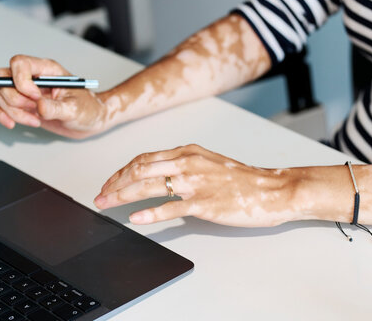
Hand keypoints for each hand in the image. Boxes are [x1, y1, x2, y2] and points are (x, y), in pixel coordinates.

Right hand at [0, 55, 107, 138]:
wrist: (90, 121)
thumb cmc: (87, 109)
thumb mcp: (75, 109)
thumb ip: (57, 108)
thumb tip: (39, 106)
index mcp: (48, 70)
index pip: (21, 63)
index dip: (21, 81)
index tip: (34, 98)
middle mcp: (34, 78)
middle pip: (3, 77)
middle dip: (14, 97)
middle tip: (32, 109)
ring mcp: (26, 92)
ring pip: (1, 94)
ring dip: (12, 111)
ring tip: (34, 120)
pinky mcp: (22, 105)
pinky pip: (0, 106)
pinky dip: (2, 116)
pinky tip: (13, 124)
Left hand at [95, 144, 302, 225]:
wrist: (272, 189)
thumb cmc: (243, 178)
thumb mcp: (209, 163)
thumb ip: (184, 166)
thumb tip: (159, 176)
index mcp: (188, 152)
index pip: (144, 159)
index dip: (122, 171)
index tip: (110, 183)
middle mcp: (188, 162)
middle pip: (140, 170)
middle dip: (115, 183)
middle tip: (100, 196)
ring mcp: (195, 182)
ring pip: (150, 185)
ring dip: (123, 196)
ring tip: (107, 204)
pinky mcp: (204, 203)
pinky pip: (171, 207)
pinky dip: (151, 213)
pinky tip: (136, 218)